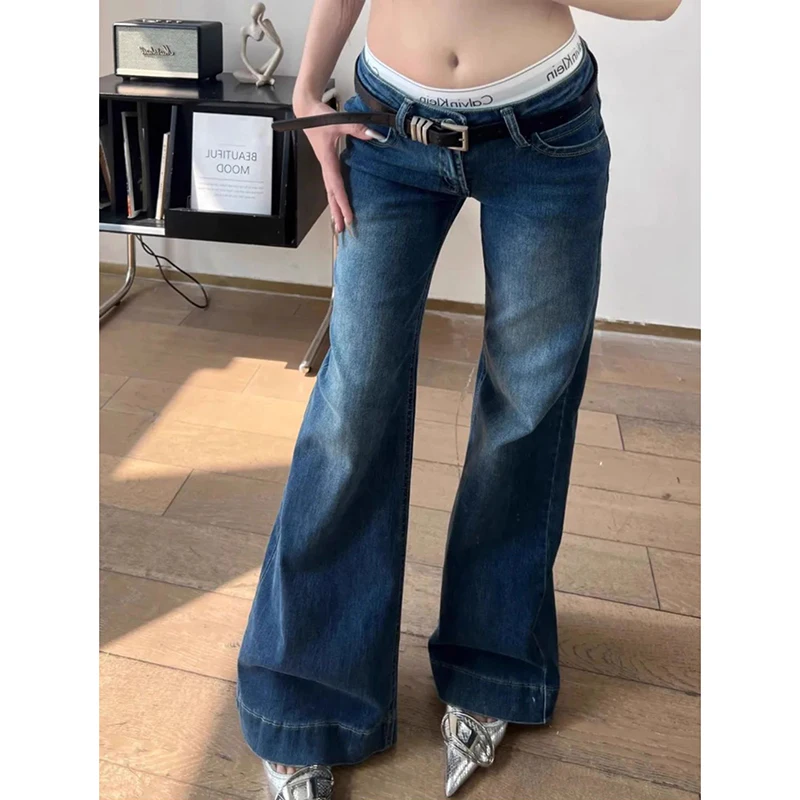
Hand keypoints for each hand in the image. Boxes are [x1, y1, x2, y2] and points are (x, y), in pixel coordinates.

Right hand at [293, 96, 375, 232]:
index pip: (337, 187)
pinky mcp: (327, 162)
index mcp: (327, 161)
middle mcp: (326, 166)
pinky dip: (335, 196)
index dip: (343, 203)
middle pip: (331, 195)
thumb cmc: (318, 116)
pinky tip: (339, 203)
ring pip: (330, 191)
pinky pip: (332, 184)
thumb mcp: (338, 121)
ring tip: (339, 223)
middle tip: (342, 230)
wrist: (306, 110)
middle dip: (337, 213)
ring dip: (335, 208)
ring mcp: (326, 165)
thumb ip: (356, 128)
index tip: (349, 217)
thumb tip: (372, 135)